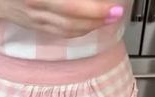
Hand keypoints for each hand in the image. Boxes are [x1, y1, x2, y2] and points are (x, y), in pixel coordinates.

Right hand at [0, 0, 123, 37]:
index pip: (70, 6)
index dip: (93, 9)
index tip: (112, 6)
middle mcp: (37, 10)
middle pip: (73, 21)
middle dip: (98, 18)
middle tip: (117, 13)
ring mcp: (37, 22)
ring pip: (69, 30)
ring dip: (92, 26)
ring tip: (109, 19)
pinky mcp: (38, 28)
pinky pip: (62, 33)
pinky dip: (80, 30)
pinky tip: (91, 25)